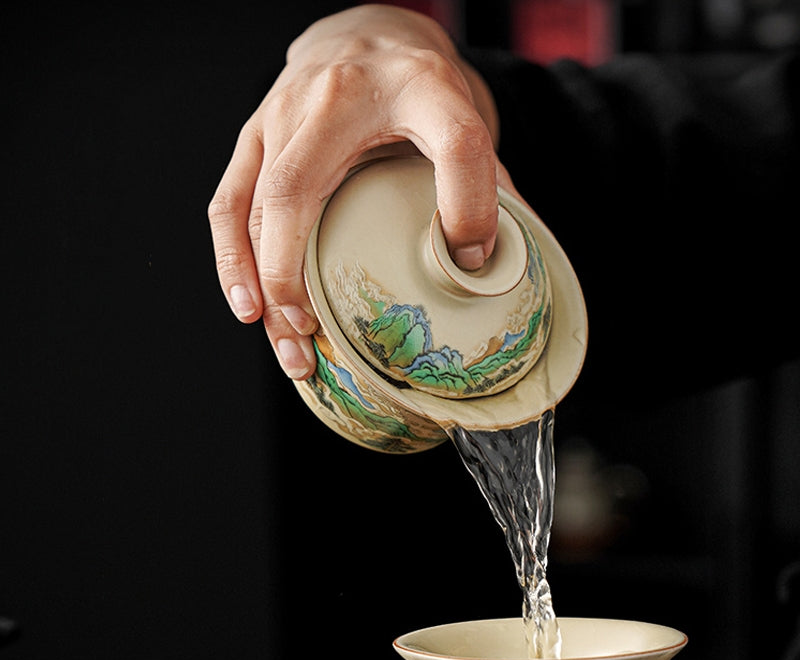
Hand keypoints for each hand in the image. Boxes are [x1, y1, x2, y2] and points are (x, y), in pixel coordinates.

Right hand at [208, 4, 503, 379]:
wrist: (365, 37)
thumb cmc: (413, 89)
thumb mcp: (462, 119)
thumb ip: (483, 182)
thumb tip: (485, 264)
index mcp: (412, 86)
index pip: (454, 140)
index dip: (467, 200)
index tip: (469, 256)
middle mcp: (330, 95)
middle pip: (296, 189)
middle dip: (293, 273)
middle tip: (312, 332)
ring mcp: (279, 115)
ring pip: (249, 206)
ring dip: (258, 282)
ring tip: (285, 343)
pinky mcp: (253, 137)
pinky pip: (228, 203)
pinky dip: (232, 259)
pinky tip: (249, 306)